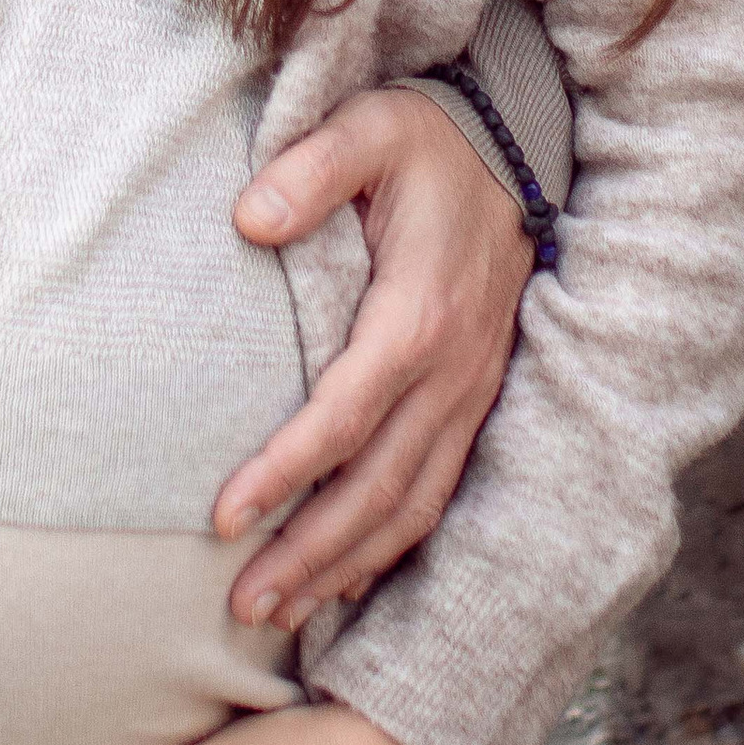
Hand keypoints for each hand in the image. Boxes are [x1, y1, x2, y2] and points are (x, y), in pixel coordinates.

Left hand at [214, 88, 530, 631]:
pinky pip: (441, 490)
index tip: (223, 518)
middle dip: (309, 554)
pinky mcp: (478, 398)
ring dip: (347, 565)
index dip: (283, 473)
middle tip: (242, 607)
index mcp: (418, 315)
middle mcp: (452, 371)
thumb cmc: (430, 141)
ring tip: (281, 615)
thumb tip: (246, 219)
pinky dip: (395, 547)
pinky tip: (351, 579)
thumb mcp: (371, 129)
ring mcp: (472, 392)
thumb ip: (311, 169)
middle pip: (378, 489)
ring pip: (413, 505)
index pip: (342, 418)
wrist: (520, 144)